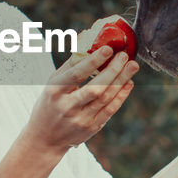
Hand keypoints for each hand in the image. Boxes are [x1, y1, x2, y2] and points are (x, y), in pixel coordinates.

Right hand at [23, 47, 137, 152]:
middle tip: (125, 56)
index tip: (108, 48)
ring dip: (121, 81)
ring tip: (132, 66)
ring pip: (105, 99)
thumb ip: (70, 65)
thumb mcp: (52, 84)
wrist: (45, 138)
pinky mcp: (91, 128)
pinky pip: (110, 110)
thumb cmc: (50, 103)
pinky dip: (121, 96)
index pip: (76, 75)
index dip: (93, 61)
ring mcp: (80, 119)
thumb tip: (87, 40)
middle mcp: (67, 107)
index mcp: (55, 92)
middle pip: (95, 88)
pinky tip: (129, 83)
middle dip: (113, 71)